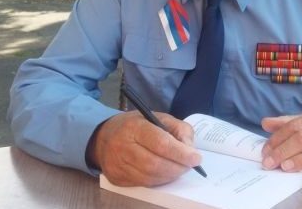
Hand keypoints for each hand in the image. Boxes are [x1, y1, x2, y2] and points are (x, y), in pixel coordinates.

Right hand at [87, 111, 201, 186]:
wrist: (105, 136)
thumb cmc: (137, 124)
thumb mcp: (159, 117)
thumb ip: (178, 129)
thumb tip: (190, 149)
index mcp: (135, 127)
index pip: (160, 143)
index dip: (181, 153)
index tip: (196, 158)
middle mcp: (123, 146)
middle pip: (155, 164)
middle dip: (178, 167)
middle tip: (190, 165)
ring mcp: (118, 165)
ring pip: (150, 177)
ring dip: (170, 176)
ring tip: (180, 168)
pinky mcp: (117, 178)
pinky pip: (144, 184)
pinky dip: (160, 180)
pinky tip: (166, 173)